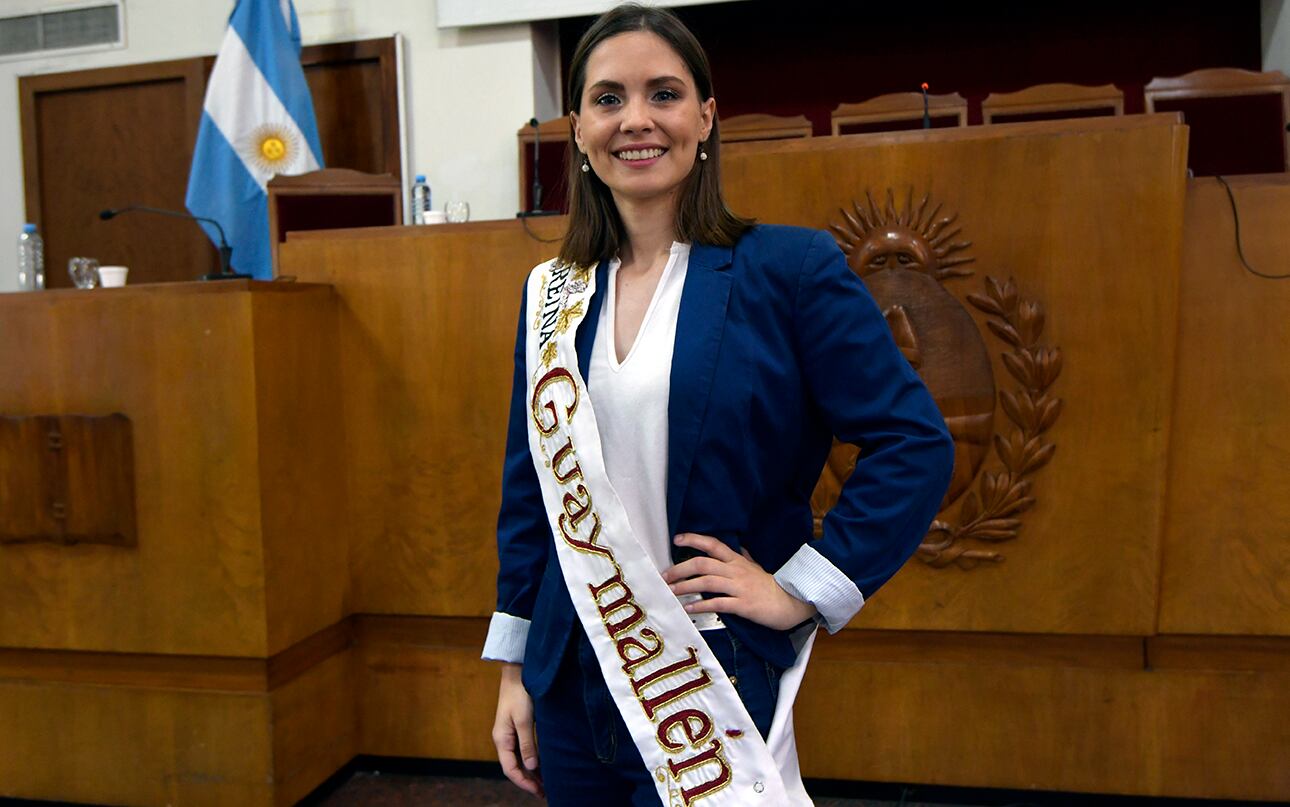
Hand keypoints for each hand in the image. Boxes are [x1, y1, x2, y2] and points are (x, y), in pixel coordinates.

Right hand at [492, 663, 542, 797]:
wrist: (517, 672)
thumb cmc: (519, 693)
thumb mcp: (524, 719)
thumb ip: (528, 744)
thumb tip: (532, 767)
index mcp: (501, 739)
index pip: (510, 769)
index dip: (524, 782)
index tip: (539, 791)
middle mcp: (504, 739)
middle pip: (514, 767)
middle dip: (529, 781)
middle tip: (546, 792)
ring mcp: (510, 733)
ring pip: (520, 759)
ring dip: (531, 772)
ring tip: (546, 783)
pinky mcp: (518, 727)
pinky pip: (524, 750)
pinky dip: (533, 760)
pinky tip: (543, 765)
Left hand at [663, 533, 816, 630]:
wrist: (792, 602)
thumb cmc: (772, 587)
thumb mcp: (757, 568)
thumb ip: (745, 559)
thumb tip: (740, 549)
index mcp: (738, 561)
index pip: (713, 544)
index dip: (694, 539)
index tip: (677, 539)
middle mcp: (736, 571)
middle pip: (703, 563)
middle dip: (680, 568)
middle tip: (665, 576)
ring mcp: (739, 587)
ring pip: (707, 582)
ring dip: (686, 586)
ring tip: (671, 592)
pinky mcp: (743, 605)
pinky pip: (718, 603)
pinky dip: (701, 604)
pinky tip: (689, 607)